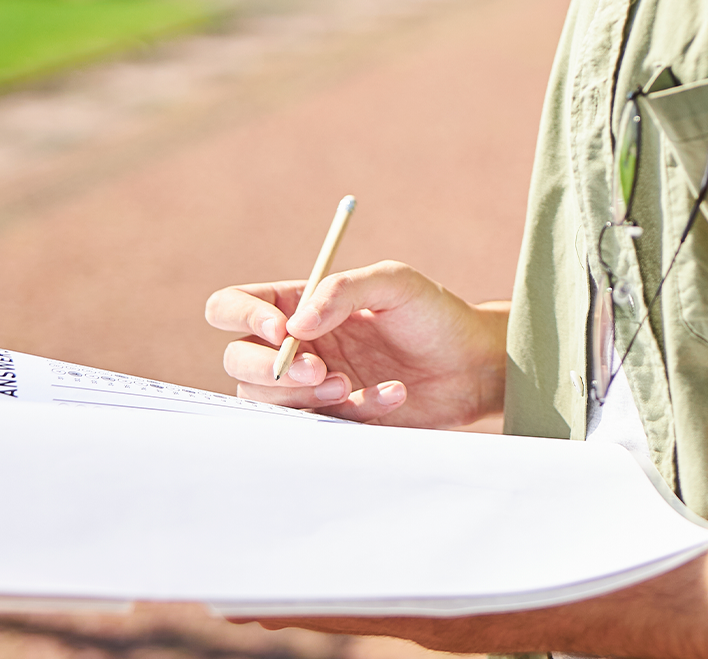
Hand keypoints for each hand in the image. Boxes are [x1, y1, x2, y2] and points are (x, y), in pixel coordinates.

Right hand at [205, 261, 508, 427]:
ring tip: (353, 386)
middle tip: (320, 371)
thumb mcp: (394, 283)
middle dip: (272, 370)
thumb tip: (293, 327)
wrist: (474, 364)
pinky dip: (354, 412)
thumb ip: (341, 291)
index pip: (233, 307)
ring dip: (305, 397)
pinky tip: (391, 395)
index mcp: (298, 303)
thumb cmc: (434, 314)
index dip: (243, 318)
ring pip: (267, 401)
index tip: (281, 330)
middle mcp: (295, 345)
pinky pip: (318, 425)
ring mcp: (311, 385)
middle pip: (238, 361)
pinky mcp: (335, 419)